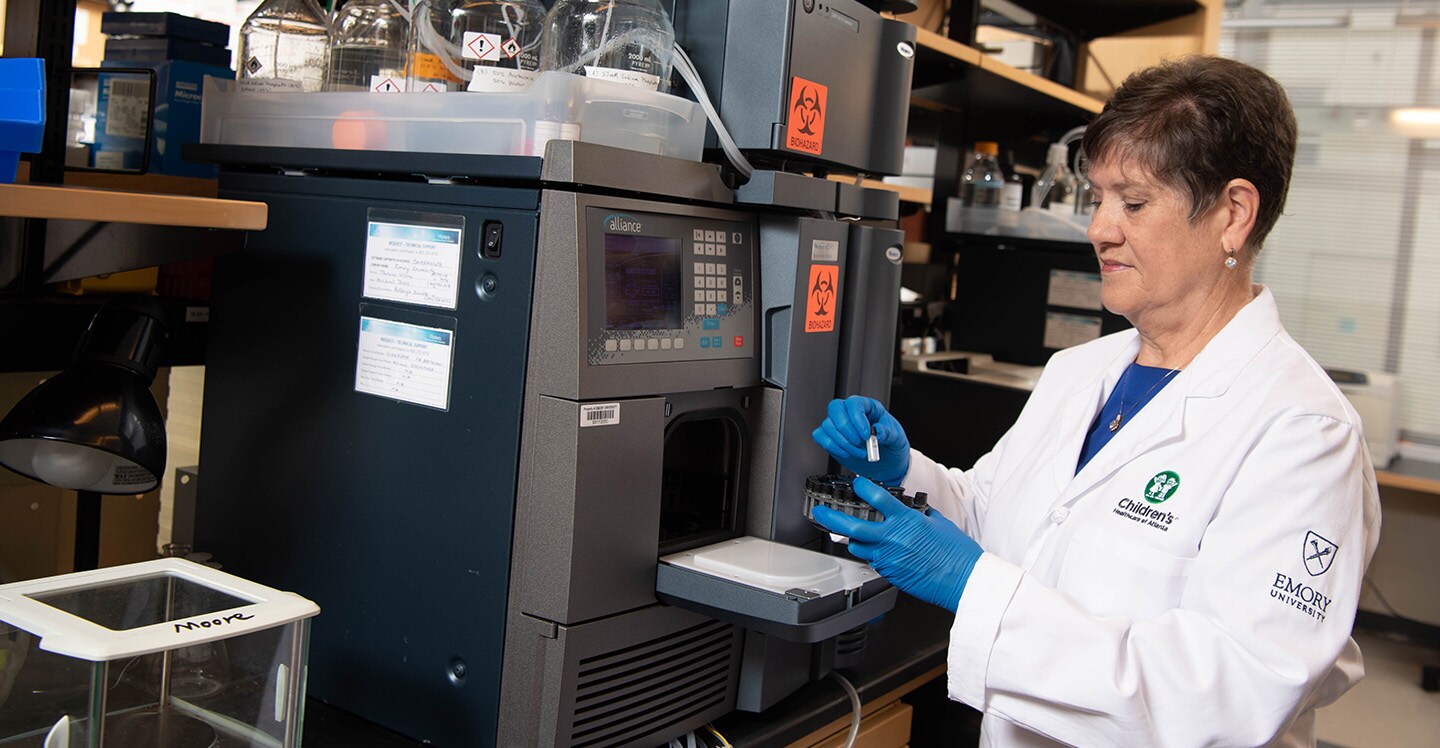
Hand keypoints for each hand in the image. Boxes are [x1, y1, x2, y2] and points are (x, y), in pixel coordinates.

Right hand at [811, 396, 910, 484]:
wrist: (885, 461)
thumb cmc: (890, 444)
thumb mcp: (897, 438)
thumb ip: (888, 433)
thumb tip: (877, 431)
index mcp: (867, 407)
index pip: (854, 403)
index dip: (857, 418)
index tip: (866, 435)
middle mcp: (850, 413)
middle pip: (836, 408)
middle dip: (846, 429)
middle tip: (859, 443)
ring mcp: (838, 424)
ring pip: (828, 425)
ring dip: (843, 443)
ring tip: (859, 452)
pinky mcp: (831, 437)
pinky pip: (820, 436)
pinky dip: (832, 446)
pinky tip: (846, 453)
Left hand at [813, 477, 981, 611]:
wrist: (963, 580)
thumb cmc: (957, 553)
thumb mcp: (939, 523)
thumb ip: (920, 514)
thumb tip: (911, 510)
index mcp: (907, 521)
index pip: (877, 497)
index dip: (863, 487)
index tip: (857, 483)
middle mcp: (893, 538)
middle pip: (853, 526)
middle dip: (831, 517)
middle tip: (820, 512)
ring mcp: (888, 558)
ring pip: (857, 546)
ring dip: (851, 538)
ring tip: (847, 532)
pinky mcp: (889, 573)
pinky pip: (872, 561)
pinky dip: (870, 553)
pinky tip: (875, 550)